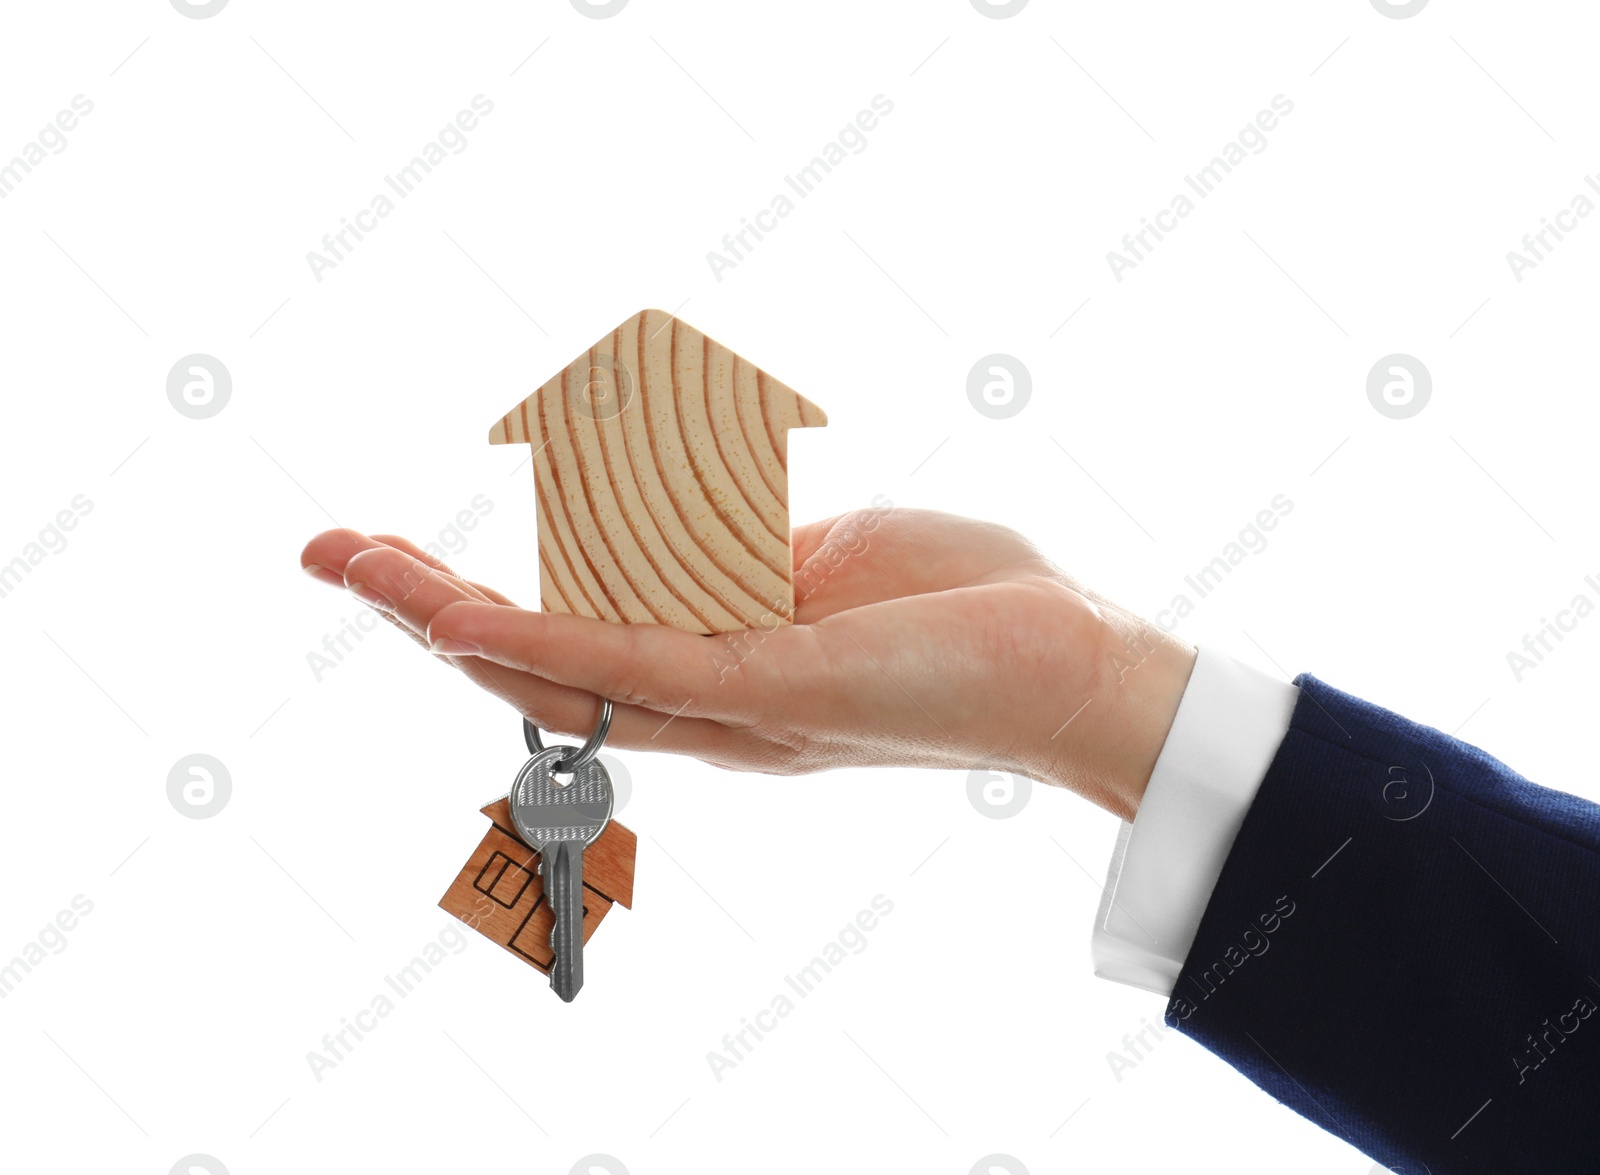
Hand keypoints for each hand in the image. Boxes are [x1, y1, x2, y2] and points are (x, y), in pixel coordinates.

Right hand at [301, 507, 1193, 819]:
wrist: (1076, 659)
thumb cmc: (968, 603)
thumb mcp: (833, 559)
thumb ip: (749, 557)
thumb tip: (701, 529)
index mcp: (720, 664)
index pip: (570, 636)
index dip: (476, 601)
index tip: (399, 552)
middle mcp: (708, 703)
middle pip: (538, 663)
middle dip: (422, 609)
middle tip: (326, 552)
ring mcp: (734, 704)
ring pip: (563, 669)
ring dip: (448, 616)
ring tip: (358, 567)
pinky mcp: (775, 689)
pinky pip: (639, 665)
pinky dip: (546, 642)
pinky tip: (463, 620)